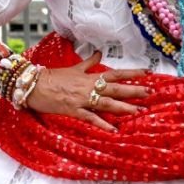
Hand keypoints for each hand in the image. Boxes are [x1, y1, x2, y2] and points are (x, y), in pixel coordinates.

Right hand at [25, 51, 146, 131]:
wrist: (33, 85)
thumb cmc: (52, 77)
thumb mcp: (73, 68)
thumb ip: (88, 62)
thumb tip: (99, 53)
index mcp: (89, 76)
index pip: (115, 73)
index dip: (132, 73)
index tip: (148, 72)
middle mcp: (88, 86)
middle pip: (115, 88)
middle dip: (134, 90)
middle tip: (151, 92)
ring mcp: (82, 99)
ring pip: (107, 103)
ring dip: (124, 107)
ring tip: (140, 111)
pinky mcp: (73, 110)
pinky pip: (91, 118)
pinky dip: (103, 124)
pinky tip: (114, 130)